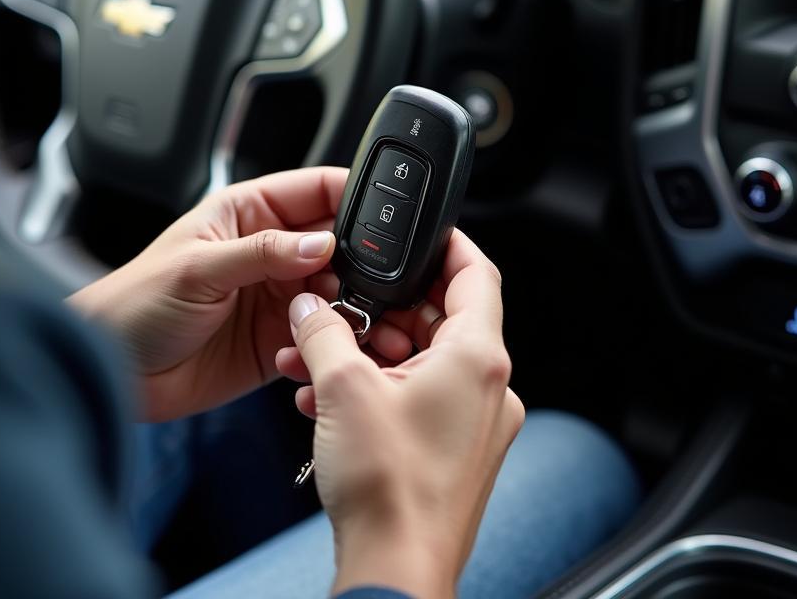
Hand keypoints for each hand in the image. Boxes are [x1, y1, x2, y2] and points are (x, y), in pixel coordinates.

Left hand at [68, 167, 413, 421]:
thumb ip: (262, 254)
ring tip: (368, 322)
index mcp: (249, 213)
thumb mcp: (197, 268)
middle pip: (338, 245)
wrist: (112, 371)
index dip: (354, 198)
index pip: (316, 192)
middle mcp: (269, 252)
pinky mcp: (278, 340)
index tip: (388, 217)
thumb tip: (324, 244)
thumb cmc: (135, 303)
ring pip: (338, 292)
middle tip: (384, 282)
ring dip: (356, 306)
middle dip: (364, 261)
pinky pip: (321, 336)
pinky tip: (325, 351)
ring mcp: (277, 296)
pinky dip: (332, 343)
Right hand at [275, 231, 523, 598]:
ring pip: (421, 362)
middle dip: (382, 309)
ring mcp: (474, 424)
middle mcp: (486, 388)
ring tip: (320, 358)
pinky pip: (418, 398)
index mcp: (476, 359)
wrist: (395, 571)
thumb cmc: (389, 490)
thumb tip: (309, 307)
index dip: (449, 244)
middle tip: (344, 303)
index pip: (477, 273)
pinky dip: (378, 388)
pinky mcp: (455, 452)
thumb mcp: (342, 388)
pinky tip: (329, 399)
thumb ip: (322, 332)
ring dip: (369, 353)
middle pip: (440, 318)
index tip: (426, 231)